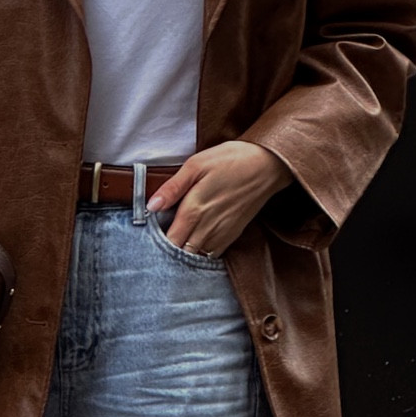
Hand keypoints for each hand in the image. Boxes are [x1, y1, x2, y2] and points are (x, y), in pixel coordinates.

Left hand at [148, 141, 292, 257]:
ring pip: (196, 256)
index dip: (156, 244)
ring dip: (184, 252)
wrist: (267, 165)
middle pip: (181, 253)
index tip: (148, 237)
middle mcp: (207, 228)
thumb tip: (151, 205)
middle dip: (168, 251)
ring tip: (176, 241)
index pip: (169, 242)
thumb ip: (172, 188)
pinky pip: (212, 254)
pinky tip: (195, 240)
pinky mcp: (233, 235)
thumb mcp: (196, 164)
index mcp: (194, 211)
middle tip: (158, 241)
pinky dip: (201, 252)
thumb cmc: (230, 160)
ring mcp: (222, 234)